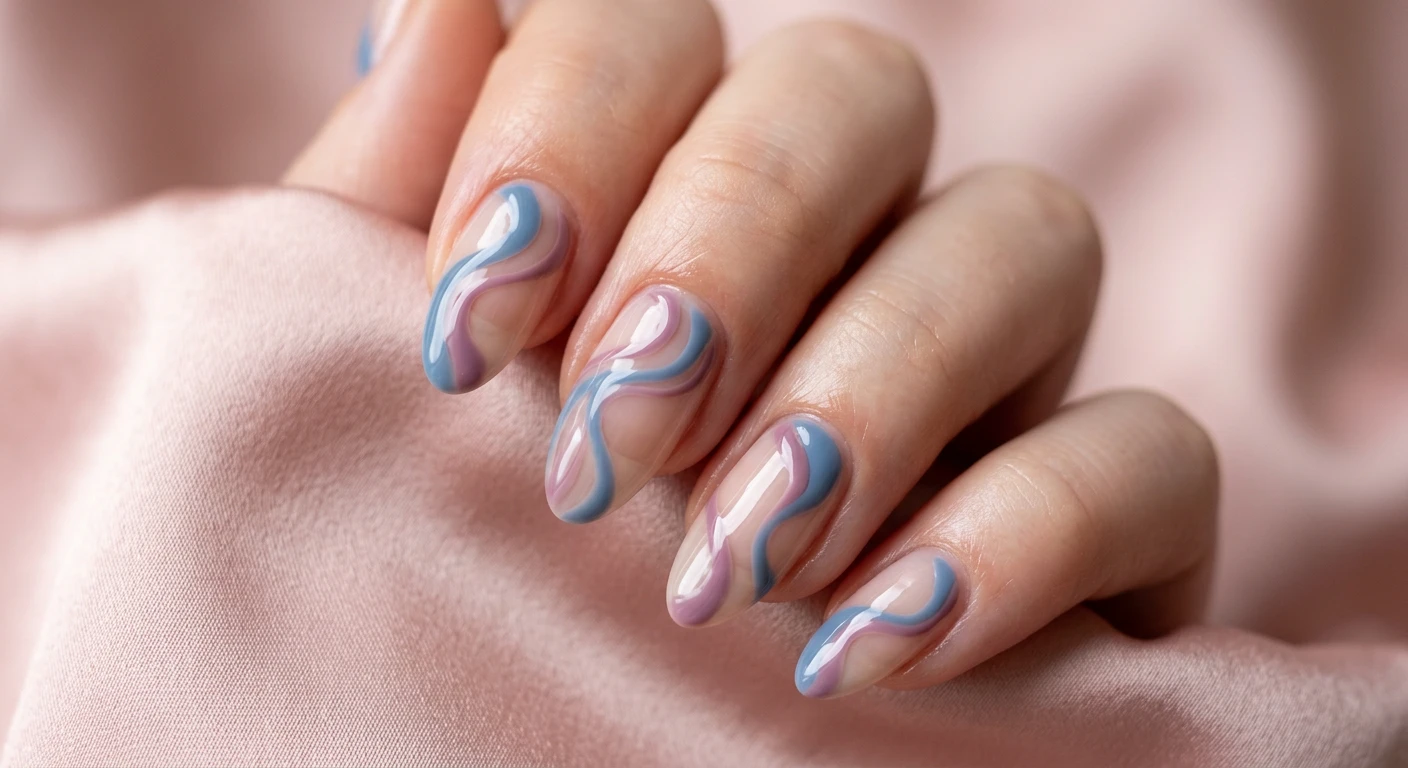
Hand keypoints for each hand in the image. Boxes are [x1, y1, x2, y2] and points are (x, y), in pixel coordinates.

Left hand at [285, 0, 1217, 697]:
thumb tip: (431, 8)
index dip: (569, 128)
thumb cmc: (484, 571)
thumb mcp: (413, 396)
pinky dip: (1021, 536)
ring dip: (872, 390)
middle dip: (729, 247)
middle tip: (610, 445)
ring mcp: (992, 363)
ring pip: (1028, 235)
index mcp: (667, 181)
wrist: (591, 765)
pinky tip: (870, 643)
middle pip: (857, 92)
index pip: (658, 29)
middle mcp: (846, 239)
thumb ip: (398, 207)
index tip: (472, 325)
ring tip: (732, 569)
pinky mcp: (1110, 512)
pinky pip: (1151, 452)